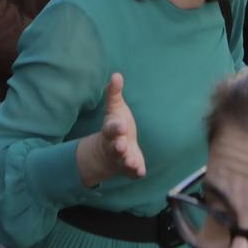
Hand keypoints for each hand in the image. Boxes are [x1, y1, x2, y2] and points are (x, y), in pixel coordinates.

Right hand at [75, 72, 145, 187]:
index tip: (121, 125)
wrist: (108, 153)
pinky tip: (139, 171)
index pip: (111, 128)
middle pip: (115, 146)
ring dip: (127, 161)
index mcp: (111, 130)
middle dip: (118, 146)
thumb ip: (114, 94)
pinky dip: (135, 171)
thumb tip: (116, 74)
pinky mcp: (130, 168)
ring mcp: (122, 159)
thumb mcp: (114, 109)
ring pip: (123, 161)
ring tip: (131, 161)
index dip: (115, 127)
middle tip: (122, 145)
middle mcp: (114, 146)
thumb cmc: (116, 126)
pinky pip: (132, 172)